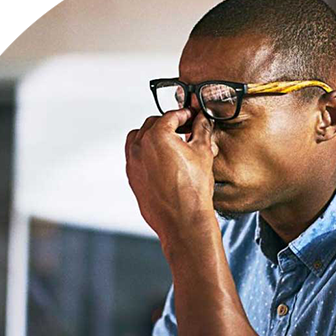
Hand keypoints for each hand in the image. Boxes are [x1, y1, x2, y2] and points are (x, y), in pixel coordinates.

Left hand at [125, 109, 218, 244]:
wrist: (183, 221)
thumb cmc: (193, 191)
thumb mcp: (203, 153)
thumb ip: (201, 130)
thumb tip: (202, 121)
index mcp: (157, 135)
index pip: (171, 116)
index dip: (185, 114)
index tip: (192, 117)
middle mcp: (139, 147)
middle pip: (153, 124)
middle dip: (169, 124)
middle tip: (185, 129)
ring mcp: (133, 163)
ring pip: (139, 139)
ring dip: (154, 136)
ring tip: (171, 144)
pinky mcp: (132, 178)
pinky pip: (136, 157)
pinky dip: (147, 153)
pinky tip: (163, 161)